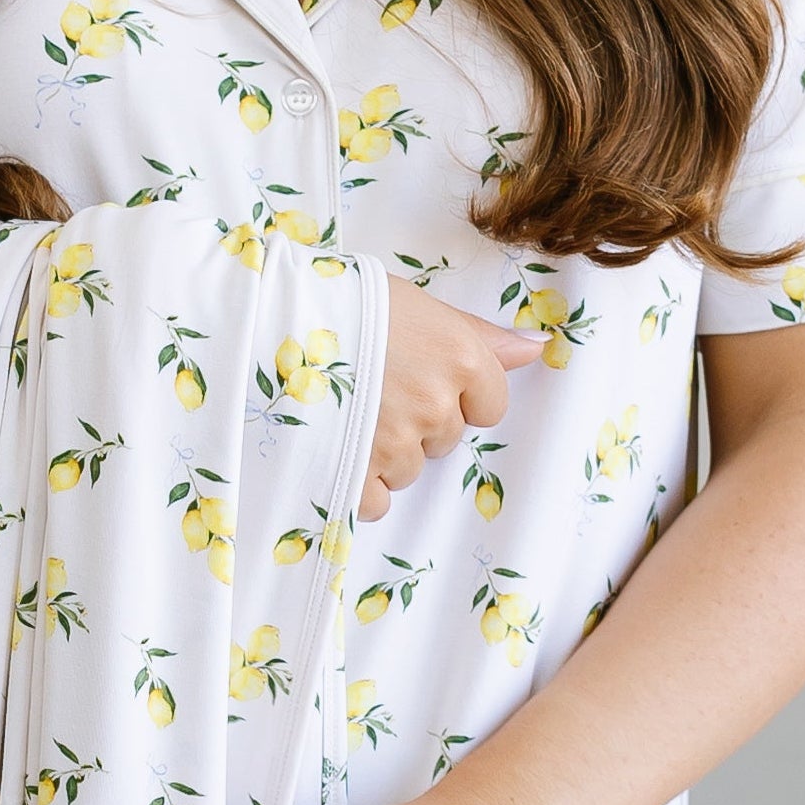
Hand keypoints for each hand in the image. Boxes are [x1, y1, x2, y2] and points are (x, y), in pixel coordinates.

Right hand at [360, 274, 546, 519]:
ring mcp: (397, 443)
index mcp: (459, 358)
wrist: (269, 319)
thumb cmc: (341, 301)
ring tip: (349, 411)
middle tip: (375, 387)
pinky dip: (359, 485)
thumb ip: (477, 335)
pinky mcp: (357, 474)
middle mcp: (437, 404)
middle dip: (418, 421)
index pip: (490, 404)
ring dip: (386, 452)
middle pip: (446, 438)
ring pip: (411, 470)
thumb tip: (535, 350)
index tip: (421, 376)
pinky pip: (378, 503)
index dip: (458, 394)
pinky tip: (337, 447)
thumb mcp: (414, 304)